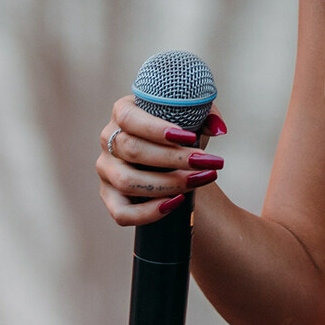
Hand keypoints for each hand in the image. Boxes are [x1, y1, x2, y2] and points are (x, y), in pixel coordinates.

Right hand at [97, 98, 227, 227]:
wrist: (170, 157)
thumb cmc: (178, 132)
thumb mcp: (192, 117)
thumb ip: (206, 115)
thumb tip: (219, 128)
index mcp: (122, 112)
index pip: (130, 119)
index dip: (157, 129)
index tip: (190, 137)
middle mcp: (108, 140)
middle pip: (133, 150)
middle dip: (175, 159)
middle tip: (207, 162)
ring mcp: (106, 170)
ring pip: (127, 181)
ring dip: (168, 184)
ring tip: (199, 180)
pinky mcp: (109, 196)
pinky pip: (121, 212)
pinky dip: (148, 212)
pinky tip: (176, 202)